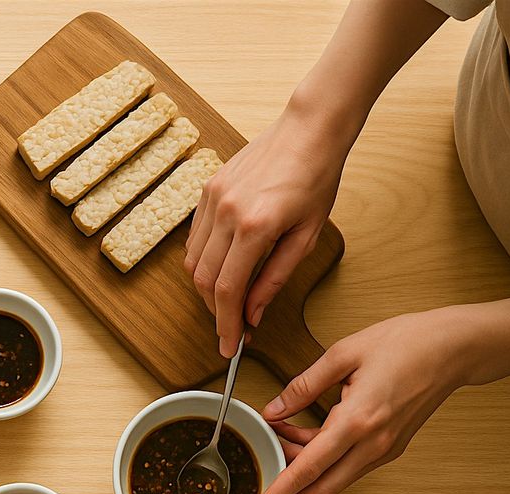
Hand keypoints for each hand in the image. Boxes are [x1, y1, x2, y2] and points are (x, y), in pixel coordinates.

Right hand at [184, 107, 346, 356]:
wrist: (309, 130)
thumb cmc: (317, 179)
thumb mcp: (306, 236)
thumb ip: (275, 278)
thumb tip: (253, 314)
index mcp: (257, 226)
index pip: (228, 289)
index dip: (225, 324)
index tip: (229, 346)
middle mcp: (227, 213)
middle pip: (204, 280)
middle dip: (214, 311)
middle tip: (231, 328)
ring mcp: (212, 199)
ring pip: (192, 261)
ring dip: (206, 288)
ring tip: (228, 300)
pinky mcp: (207, 190)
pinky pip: (195, 238)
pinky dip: (202, 261)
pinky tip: (222, 268)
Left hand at [249, 308, 467, 493]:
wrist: (454, 348)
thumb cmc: (405, 343)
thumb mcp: (342, 354)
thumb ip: (303, 386)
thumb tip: (274, 409)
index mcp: (357, 421)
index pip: (308, 469)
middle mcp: (373, 444)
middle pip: (322, 489)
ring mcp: (384, 449)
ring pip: (334, 477)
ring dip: (303, 473)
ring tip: (276, 444)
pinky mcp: (390, 447)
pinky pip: (348, 465)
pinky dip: (322, 461)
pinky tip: (301, 440)